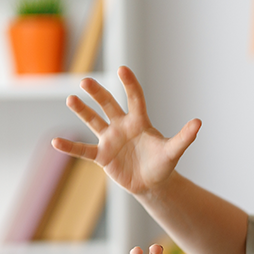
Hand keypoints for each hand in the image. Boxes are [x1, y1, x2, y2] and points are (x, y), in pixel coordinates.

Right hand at [52, 66, 200, 195]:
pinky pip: (83, 150)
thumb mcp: (173, 152)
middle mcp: (122, 126)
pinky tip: (55, 142)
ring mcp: (110, 139)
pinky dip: (70, 147)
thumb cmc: (163, 164)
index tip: (123, 70)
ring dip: (82, 111)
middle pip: (108, 105)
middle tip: (86, 81)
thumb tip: (199, 123)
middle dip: (98, 93)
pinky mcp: (102, 156)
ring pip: (93, 121)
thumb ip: (184, 137)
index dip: (130, 85)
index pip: (135, 99)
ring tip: (71, 99)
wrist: (152, 183)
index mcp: (139, 122)